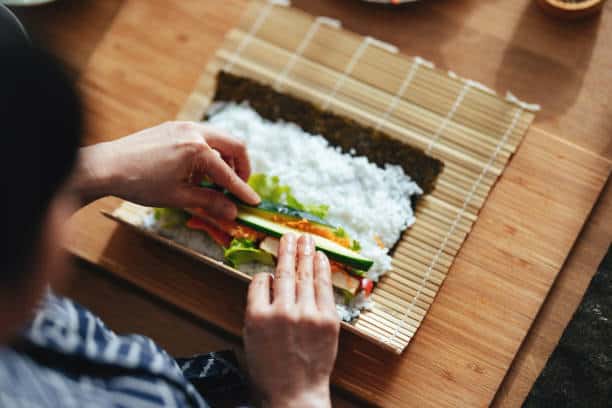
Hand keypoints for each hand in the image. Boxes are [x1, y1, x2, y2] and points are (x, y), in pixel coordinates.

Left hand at [71, 121, 259, 217]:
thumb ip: (210, 201)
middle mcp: (194, 131)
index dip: (243, 190)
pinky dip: (207, 154)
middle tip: (238, 187)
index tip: (253, 202)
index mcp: (197, 149)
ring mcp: (182, 126)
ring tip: (213, 184)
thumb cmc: (139, 183)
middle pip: (233, 145)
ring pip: (218, 139)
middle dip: (241, 167)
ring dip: (223, 161)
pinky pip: (201, 137)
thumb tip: (232, 212)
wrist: (104, 166)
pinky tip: (195, 173)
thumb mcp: (178, 196)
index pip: (229, 173)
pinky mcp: (172, 127)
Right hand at [244, 234, 339, 407]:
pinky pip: (324, 287)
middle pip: (283, 272)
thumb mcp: (251, 338)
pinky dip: (322, 270)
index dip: (264, 276)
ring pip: (304, 275)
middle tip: (288, 235)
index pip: (259, 281)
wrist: (296, 394)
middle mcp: (282, 311)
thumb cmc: (270, 371)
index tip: (270, 272)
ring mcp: (307, 314)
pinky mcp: (328, 319)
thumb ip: (257, 307)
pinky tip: (320, 257)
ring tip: (305, 238)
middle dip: (287, 250)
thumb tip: (267, 281)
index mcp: (257, 317)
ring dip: (305, 253)